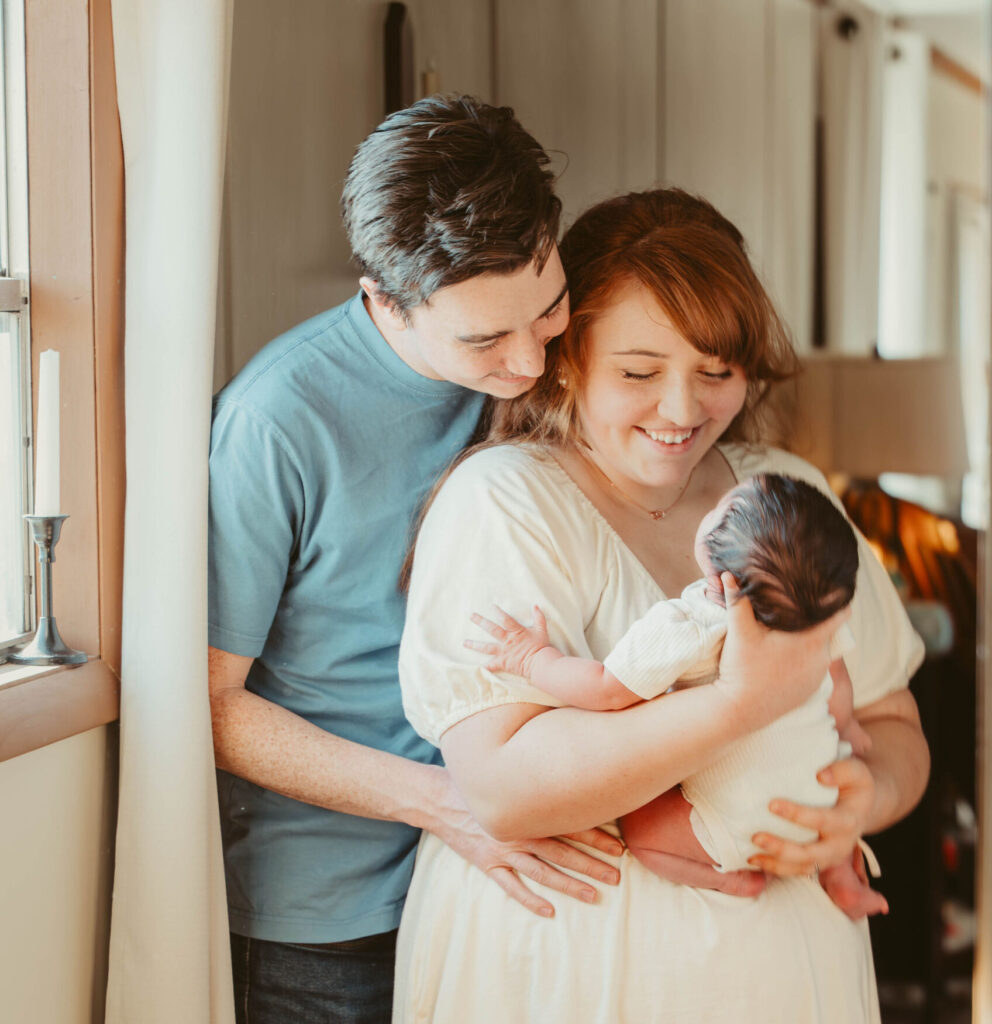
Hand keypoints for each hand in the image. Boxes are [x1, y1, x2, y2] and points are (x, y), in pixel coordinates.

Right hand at [430, 770, 622, 916]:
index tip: (619, 845)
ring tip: (594, 895)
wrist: (437, 796)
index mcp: (526, 807)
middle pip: (561, 851)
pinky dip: (529, 900)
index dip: (595, 835)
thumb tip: (568, 753)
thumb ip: (533, 766)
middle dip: (591, 863)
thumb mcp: (505, 765)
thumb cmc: (475, 778)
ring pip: (542, 872)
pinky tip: (549, 911)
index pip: (568, 822)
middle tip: (617, 875)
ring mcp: (502, 850)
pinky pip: (511, 886)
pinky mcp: (487, 863)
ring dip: (569, 884)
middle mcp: (518, 830)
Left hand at [464, 604, 552, 678]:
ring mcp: (503, 652)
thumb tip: (535, 606)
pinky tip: (474, 667)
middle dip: (480, 622)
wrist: (540, 663)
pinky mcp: (503, 663)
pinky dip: (483, 667)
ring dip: (474, 644)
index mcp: (516, 632)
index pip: (505, 619)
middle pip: (491, 629)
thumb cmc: (541, 647)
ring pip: (486, 647)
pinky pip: (491, 666)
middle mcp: (507, 641)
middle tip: (471, 616)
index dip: (498, 612)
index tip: (490, 606)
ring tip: (464, 642)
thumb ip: (539, 617)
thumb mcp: (541, 630)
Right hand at [715, 574, 850, 731]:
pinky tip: (787, 655)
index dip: (838, 599)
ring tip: (793, 629)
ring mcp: (817, 677)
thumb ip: (737, 601)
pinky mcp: (809, 691)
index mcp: (812, 640)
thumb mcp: (739, 631)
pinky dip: (804, 660)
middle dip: (818, 619)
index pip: (841, 613)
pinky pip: (813, 668)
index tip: (830, 589)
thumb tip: (727, 574)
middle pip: (829, 631)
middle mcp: (821, 659)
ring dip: (811, 640)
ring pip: (821, 651)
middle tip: (802, 606)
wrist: (740, 710)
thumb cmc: (742, 669)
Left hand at [747, 756, 875, 875]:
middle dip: (782, 849)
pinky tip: (754, 860)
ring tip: (751, 855)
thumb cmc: (853, 783)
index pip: (822, 821)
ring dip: (776, 864)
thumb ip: (842, 770)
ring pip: (802, 868)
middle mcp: (840, 845)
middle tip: (756, 837)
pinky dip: (776, 869)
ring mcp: (829, 858)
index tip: (772, 805)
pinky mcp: (818, 862)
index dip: (797, 815)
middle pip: (811, 855)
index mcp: (848, 822)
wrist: (862, 805)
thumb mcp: (856, 771)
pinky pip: (796, 870)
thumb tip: (820, 776)